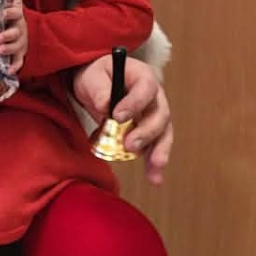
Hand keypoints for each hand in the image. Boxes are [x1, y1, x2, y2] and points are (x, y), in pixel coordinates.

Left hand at [0, 0, 27, 73]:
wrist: (19, 24)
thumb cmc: (6, 13)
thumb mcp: (4, 1)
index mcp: (16, 14)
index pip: (16, 11)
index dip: (10, 12)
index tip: (2, 13)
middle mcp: (20, 27)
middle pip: (17, 31)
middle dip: (8, 35)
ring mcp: (21, 40)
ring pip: (18, 45)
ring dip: (10, 48)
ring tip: (0, 50)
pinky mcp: (20, 52)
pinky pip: (19, 60)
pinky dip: (16, 65)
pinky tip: (10, 71)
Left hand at [72, 53, 172, 185]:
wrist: (97, 85)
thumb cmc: (97, 76)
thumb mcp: (92, 76)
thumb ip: (99, 88)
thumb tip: (105, 104)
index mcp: (142, 77)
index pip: (146, 87)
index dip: (135, 102)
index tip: (118, 116)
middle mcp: (154, 97)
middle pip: (160, 114)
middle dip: (146, 132)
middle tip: (129, 144)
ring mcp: (153, 116)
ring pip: (163, 133)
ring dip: (159, 152)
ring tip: (154, 169)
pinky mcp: (148, 133)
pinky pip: (155, 148)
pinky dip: (155, 164)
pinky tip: (154, 179)